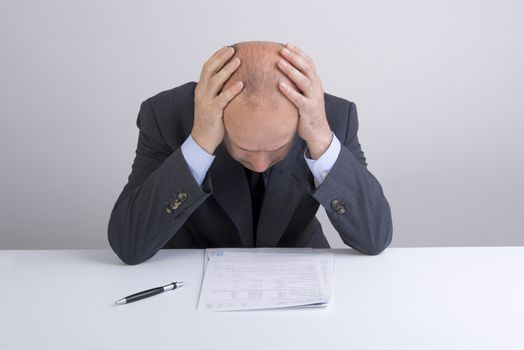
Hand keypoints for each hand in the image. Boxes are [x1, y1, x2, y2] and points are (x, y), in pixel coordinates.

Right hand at [192, 46, 243, 154]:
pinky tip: (241, 84)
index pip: (207, 68)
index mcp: (201, 89)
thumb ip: (219, 91)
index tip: (227, 48)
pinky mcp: (213, 112)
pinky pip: (223, 98)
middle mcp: (201, 93)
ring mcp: (206, 102)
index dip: (217, 57)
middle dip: (221, 58)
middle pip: (209, 70)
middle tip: (233, 50)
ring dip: (227, 70)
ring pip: (215, 81)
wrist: (202, 139)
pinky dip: (232, 90)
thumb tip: (234, 81)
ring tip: (238, 61)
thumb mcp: (213, 102)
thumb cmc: (211, 121)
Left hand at [277, 43, 332, 159]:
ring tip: (280, 63)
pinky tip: (279, 85)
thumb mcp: (305, 94)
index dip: (298, 53)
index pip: (308, 62)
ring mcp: (313, 98)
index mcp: (315, 82)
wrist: (318, 131)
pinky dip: (289, 91)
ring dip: (291, 70)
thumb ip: (297, 83)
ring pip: (304, 81)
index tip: (287, 44)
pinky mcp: (308, 110)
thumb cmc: (308, 112)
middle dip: (294, 57)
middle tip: (282, 50)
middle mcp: (316, 87)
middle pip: (307, 68)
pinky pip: (298, 99)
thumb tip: (282, 71)